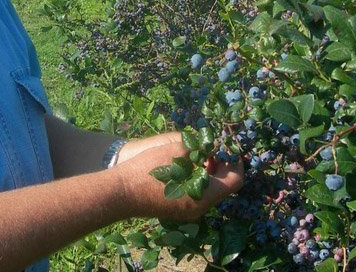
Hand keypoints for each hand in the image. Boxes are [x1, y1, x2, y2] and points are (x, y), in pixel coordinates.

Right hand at [111, 138, 243, 221]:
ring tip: (198, 154)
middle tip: (213, 148)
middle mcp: (200, 208)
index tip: (230, 148)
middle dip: (221, 166)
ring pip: (209, 191)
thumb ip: (199, 147)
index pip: (235, 181)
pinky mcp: (177, 210)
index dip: (236, 162)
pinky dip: (197, 180)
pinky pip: (197, 195)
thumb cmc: (148, 170)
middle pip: (223, 187)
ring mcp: (188, 212)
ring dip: (209, 172)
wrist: (120, 193)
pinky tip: (185, 166)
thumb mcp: (176, 150)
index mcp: (204, 195)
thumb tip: (213, 145)